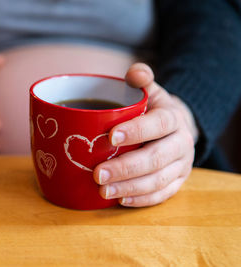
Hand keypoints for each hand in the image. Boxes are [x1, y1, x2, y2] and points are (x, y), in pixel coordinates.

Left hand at [94, 63, 198, 206]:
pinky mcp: (178, 183)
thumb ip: (141, 79)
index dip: (137, 131)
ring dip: (130, 188)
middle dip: (125, 168)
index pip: (159, 124)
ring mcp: (181, 166)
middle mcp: (181, 143)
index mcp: (172, 118)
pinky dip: (141, 200)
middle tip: (97, 174)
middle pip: (156, 158)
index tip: (110, 137)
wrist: (176, 129)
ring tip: (103, 191)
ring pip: (158, 180)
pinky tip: (119, 200)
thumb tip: (134, 72)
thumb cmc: (154, 110)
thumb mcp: (150, 91)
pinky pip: (162, 195)